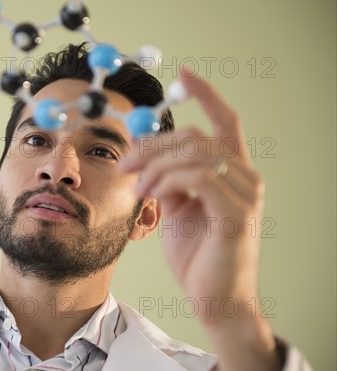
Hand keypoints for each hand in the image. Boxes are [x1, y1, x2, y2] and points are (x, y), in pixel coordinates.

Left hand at [119, 69, 280, 370]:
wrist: (213, 296)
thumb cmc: (196, 253)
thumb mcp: (175, 207)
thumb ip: (166, 178)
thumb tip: (143, 153)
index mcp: (231, 172)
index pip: (225, 121)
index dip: (206, 94)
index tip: (184, 74)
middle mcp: (245, 177)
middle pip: (196, 136)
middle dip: (153, 145)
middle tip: (125, 163)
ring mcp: (245, 194)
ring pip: (195, 153)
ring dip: (156, 165)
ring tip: (137, 186)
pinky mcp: (236, 213)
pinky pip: (198, 177)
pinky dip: (168, 180)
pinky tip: (152, 194)